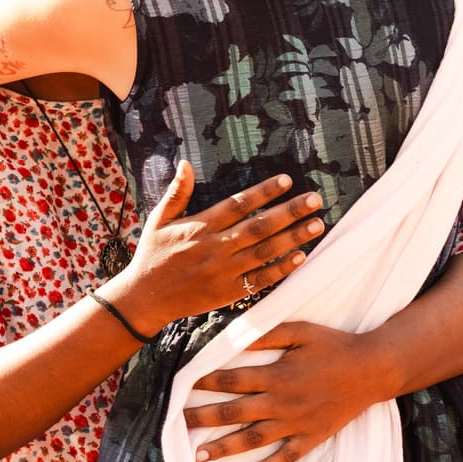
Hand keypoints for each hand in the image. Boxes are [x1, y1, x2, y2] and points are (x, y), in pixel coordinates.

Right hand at [100, 162, 323, 334]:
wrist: (145, 297)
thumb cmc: (153, 254)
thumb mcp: (159, 219)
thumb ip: (177, 192)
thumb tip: (186, 163)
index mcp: (200, 226)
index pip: (238, 204)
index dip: (264, 192)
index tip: (287, 180)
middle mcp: (215, 247)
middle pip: (259, 226)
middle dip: (289, 212)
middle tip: (315, 200)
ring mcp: (223, 271)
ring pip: (264, 251)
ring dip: (293, 238)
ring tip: (316, 225)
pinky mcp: (227, 292)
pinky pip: (259, 279)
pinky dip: (280, 269)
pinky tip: (301, 257)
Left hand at [182, 321, 383, 461]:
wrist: (372, 369)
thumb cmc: (334, 345)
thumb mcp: (299, 330)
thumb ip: (265, 334)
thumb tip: (234, 337)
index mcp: (276, 375)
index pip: (231, 381)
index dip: (204, 383)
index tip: (182, 386)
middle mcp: (281, 402)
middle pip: (233, 413)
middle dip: (202, 418)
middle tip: (177, 424)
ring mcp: (296, 423)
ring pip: (252, 440)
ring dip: (223, 449)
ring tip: (198, 456)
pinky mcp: (312, 437)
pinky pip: (286, 457)